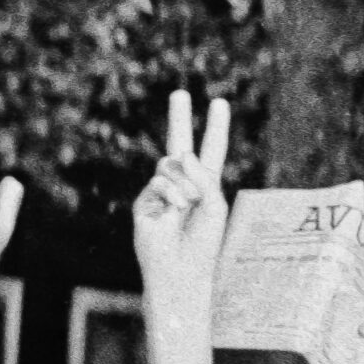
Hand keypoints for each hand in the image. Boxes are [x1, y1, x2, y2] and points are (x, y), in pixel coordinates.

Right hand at [131, 90, 230, 333]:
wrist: (180, 270)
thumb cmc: (203, 242)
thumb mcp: (214, 204)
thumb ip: (201, 175)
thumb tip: (177, 154)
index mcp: (205, 184)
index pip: (211, 150)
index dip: (216, 127)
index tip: (219, 103)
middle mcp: (182, 183)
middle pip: (179, 144)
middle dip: (179, 118)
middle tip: (179, 93)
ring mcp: (161, 191)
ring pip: (169, 165)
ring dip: (183, 184)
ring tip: (186, 207)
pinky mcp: (143, 201)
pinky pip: (157, 182)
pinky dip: (170, 196)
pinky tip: (173, 214)